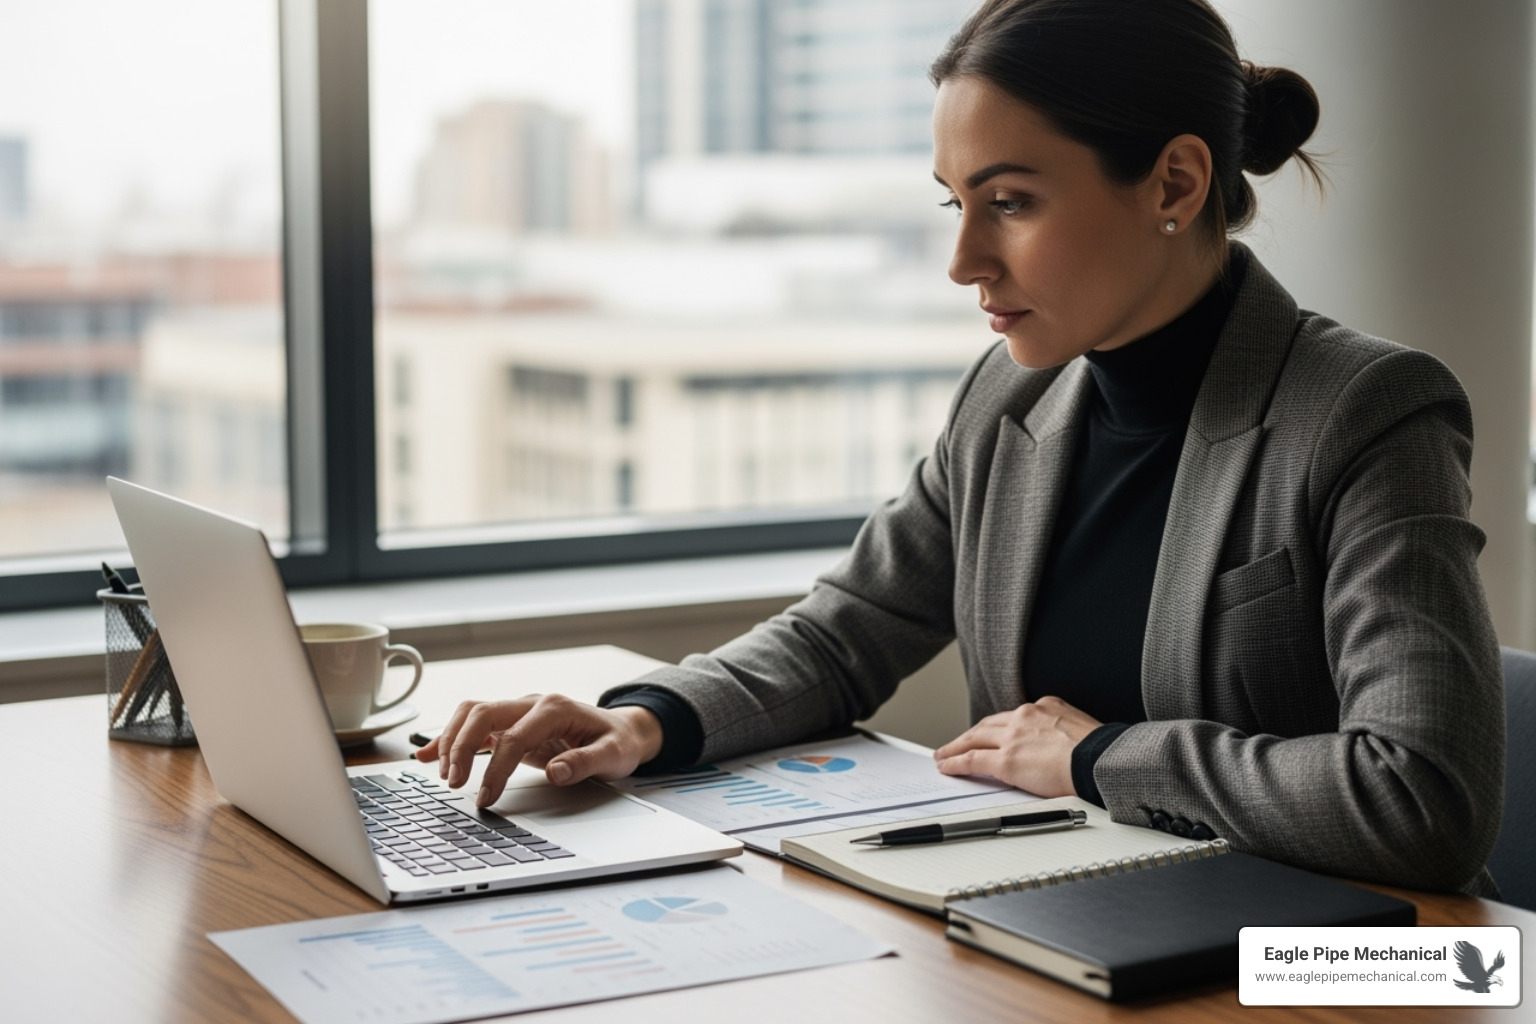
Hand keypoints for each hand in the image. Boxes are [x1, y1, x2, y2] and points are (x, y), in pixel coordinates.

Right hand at [414, 694, 663, 806]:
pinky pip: (473, 726)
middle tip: (452, 782)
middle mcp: (532, 703)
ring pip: (472, 714)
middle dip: (460, 746)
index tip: (485, 798)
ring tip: (442, 773)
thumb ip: (585, 763)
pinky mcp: (511, 723)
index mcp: (554, 708)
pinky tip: (426, 756)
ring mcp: (519, 710)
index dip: (495, 769)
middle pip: (482, 714)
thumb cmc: (616, 742)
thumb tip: (557, 772)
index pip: (513, 737)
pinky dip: (449, 738)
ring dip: (451, 740)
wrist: (622, 730)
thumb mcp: (612, 755)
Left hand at [933, 696, 1101, 796]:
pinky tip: (946, 765)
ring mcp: (1013, 736)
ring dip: (956, 746)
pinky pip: (972, 759)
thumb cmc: (1101, 753)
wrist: (1101, 761)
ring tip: (944, 754)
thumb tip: (1061, 747)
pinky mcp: (1006, 759)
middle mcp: (1026, 715)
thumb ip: (1063, 732)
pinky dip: (955, 762)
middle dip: (971, 734)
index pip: (1013, 717)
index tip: (990, 734)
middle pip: (988, 724)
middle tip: (957, 743)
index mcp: (1046, 707)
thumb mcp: (1082, 728)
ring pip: (975, 738)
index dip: (998, 728)